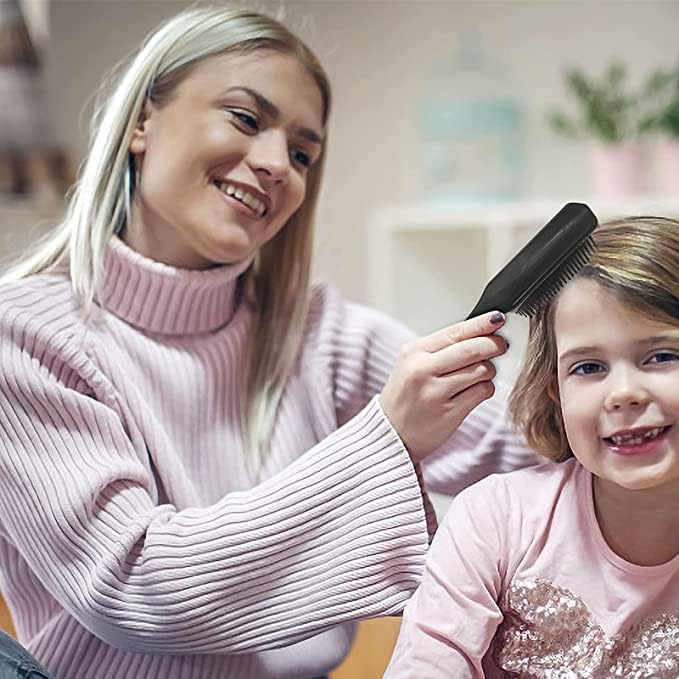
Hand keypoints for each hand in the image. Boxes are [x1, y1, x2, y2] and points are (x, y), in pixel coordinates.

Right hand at [379, 311, 507, 464]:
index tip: (498, 319)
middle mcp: (422, 370)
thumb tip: (482, 332)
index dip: (482, 324)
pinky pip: (482, 392)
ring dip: (489, 370)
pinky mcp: (449, 413)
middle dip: (494, 345)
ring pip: (482, 370)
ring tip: (481, 373)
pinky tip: (475, 390)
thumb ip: (442, 348)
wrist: (390, 432)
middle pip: (473, 349)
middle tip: (501, 345)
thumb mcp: (412, 363)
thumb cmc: (405, 395)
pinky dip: (485, 388)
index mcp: (413, 352)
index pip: (455, 332)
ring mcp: (435, 393)